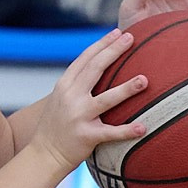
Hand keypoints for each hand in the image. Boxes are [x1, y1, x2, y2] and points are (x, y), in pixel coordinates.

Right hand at [33, 29, 147, 174]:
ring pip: (106, 99)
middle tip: (131, 38)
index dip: (102, 44)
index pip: (85, 59)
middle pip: (95, 69)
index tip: (118, 32)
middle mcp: (70, 97)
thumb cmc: (57, 125)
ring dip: (126, 89)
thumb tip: (98, 66)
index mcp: (65, 86)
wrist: (43, 155)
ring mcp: (78, 116)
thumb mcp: (60, 98)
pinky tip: (143, 128)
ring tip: (144, 80)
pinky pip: (110, 133)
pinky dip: (127, 131)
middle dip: (114, 51)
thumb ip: (77, 83)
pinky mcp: (86, 136)